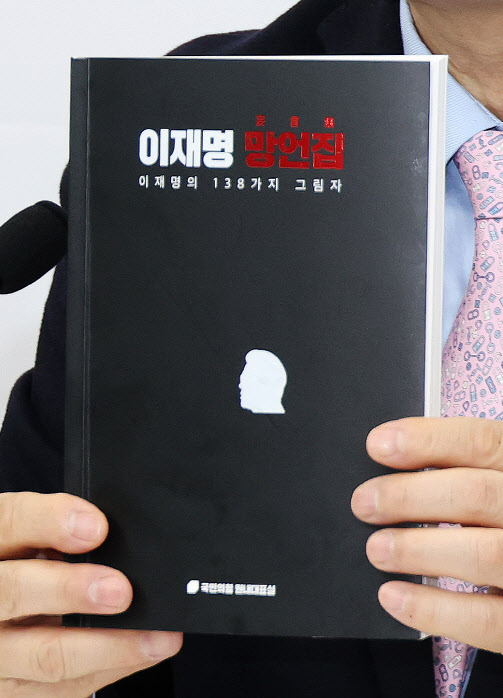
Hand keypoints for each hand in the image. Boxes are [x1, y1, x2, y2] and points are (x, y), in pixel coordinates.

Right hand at [0, 491, 181, 696]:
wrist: (1, 612)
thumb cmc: (22, 563)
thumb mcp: (29, 534)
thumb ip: (55, 524)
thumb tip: (103, 527)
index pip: (9, 523)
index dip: (50, 522)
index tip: (97, 527)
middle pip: (14, 593)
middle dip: (70, 591)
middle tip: (120, 590)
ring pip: (42, 655)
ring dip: (106, 647)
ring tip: (153, 636)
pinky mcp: (12, 688)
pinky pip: (60, 689)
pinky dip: (108, 669)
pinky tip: (143, 653)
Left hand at [351, 417, 502, 651]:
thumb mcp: (502, 479)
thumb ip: (467, 470)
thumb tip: (394, 464)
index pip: (482, 442)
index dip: (426, 440)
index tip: (378, 445)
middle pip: (475, 494)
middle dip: (409, 496)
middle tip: (365, 503)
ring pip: (482, 554)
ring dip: (417, 550)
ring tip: (377, 548)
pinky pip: (488, 620)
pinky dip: (433, 610)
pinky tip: (394, 597)